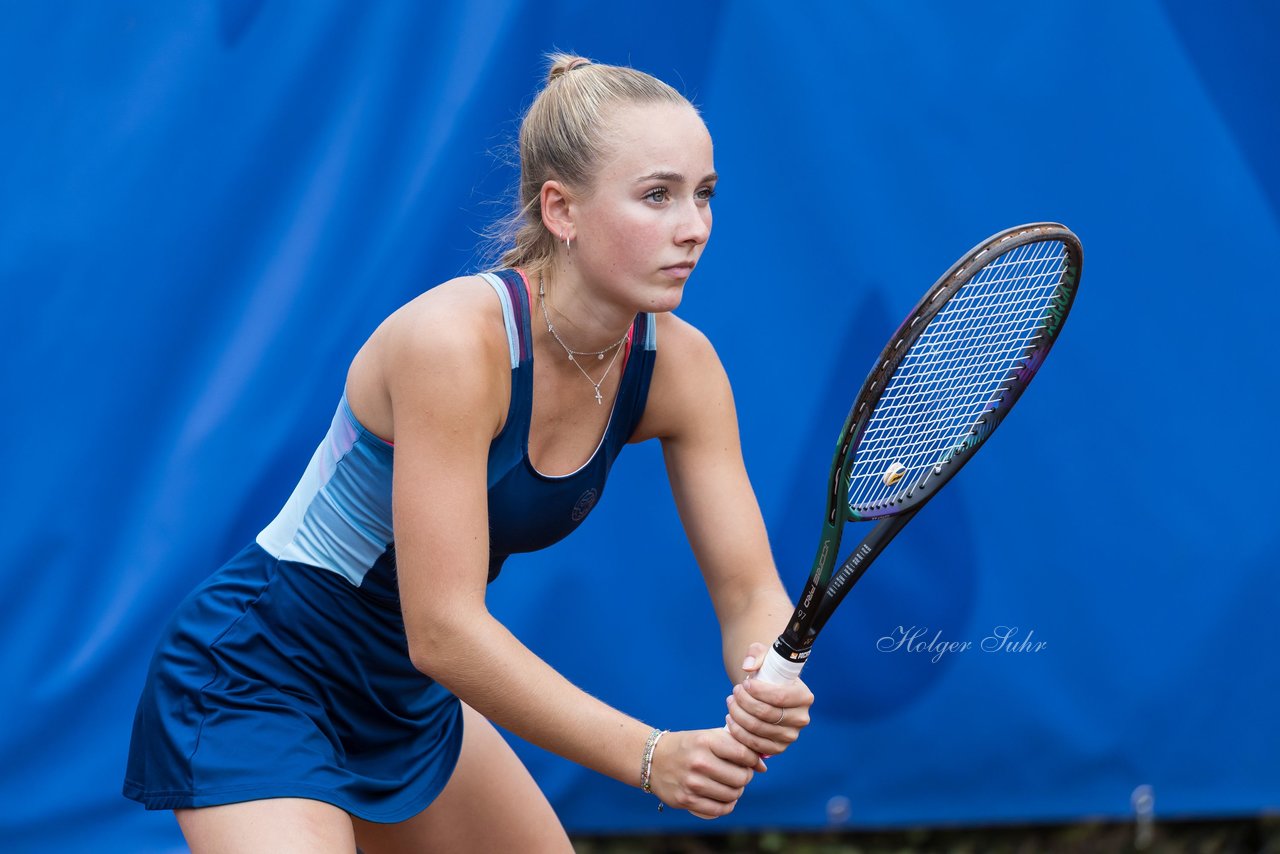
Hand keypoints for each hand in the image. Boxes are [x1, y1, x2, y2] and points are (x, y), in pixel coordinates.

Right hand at [646, 727, 760, 818]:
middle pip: (741, 777)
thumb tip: (762, 766)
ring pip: (733, 795)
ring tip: (729, 784)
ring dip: (736, 791)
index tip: (750, 762)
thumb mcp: (709, 736)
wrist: (654, 759)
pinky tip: (723, 797)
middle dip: (745, 777)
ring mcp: (692, 783)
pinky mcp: (687, 800)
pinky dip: (726, 805)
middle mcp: (699, 762)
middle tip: (739, 774)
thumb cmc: (689, 746)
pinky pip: (719, 810)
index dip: (752, 760)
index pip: (744, 754)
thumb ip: (737, 746)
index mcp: (706, 741)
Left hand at [725, 642, 814, 756]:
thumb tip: (747, 666)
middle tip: (734, 692)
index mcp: (804, 696)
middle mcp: (801, 718)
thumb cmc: (769, 673)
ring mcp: (791, 736)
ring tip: (730, 703)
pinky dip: (739, 733)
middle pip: (767, 714)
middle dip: (745, 702)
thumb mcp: (765, 655)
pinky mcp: (778, 748)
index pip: (780, 697)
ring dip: (738, 716)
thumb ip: (756, 653)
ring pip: (758, 729)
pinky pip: (755, 745)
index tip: (744, 683)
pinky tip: (731, 719)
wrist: (770, 691)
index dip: (758, 692)